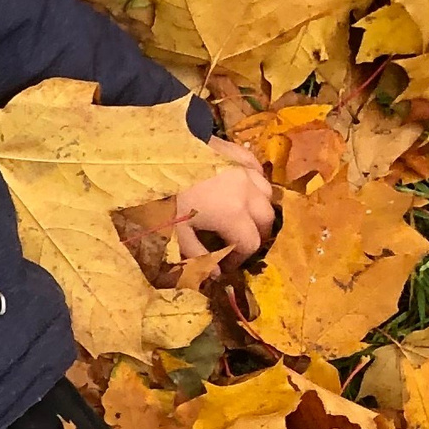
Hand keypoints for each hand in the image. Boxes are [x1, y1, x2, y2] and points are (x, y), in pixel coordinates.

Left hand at [171, 142, 275, 267]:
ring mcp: (248, 172)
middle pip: (267, 222)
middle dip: (254, 237)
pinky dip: (256, 187)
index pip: (250, 244)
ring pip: (268, 197)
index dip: (239, 259)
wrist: (161, 152)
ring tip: (241, 220)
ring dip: (258, 212)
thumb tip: (214, 275)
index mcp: (233, 214)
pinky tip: (242, 192)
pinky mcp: (242, 156)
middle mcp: (249, 193)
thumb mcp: (176, 231)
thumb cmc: (167, 195)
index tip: (225, 264)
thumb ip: (197, 255)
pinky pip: (260, 174)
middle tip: (236, 245)